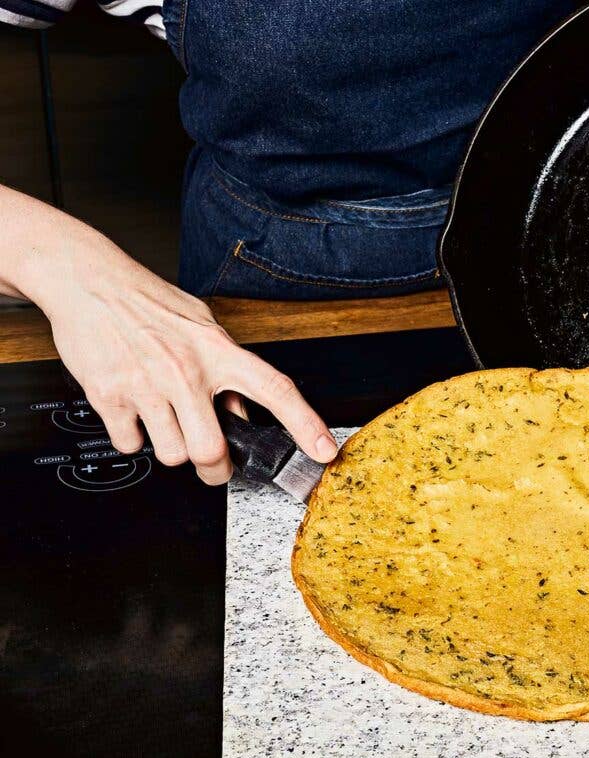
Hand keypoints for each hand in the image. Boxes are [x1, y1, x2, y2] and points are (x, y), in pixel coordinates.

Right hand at [25, 235, 337, 484]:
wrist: (88, 282)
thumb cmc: (148, 301)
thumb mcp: (202, 326)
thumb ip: (226, 369)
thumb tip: (242, 412)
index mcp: (218, 351)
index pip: (276, 390)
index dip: (306, 424)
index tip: (324, 450)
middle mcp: (186, 370)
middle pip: (212, 450)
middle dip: (215, 469)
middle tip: (213, 466)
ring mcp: (147, 386)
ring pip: (172, 454)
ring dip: (171, 449)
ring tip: (165, 420)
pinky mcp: (110, 397)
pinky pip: (131, 445)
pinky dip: (134, 439)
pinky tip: (134, 413)